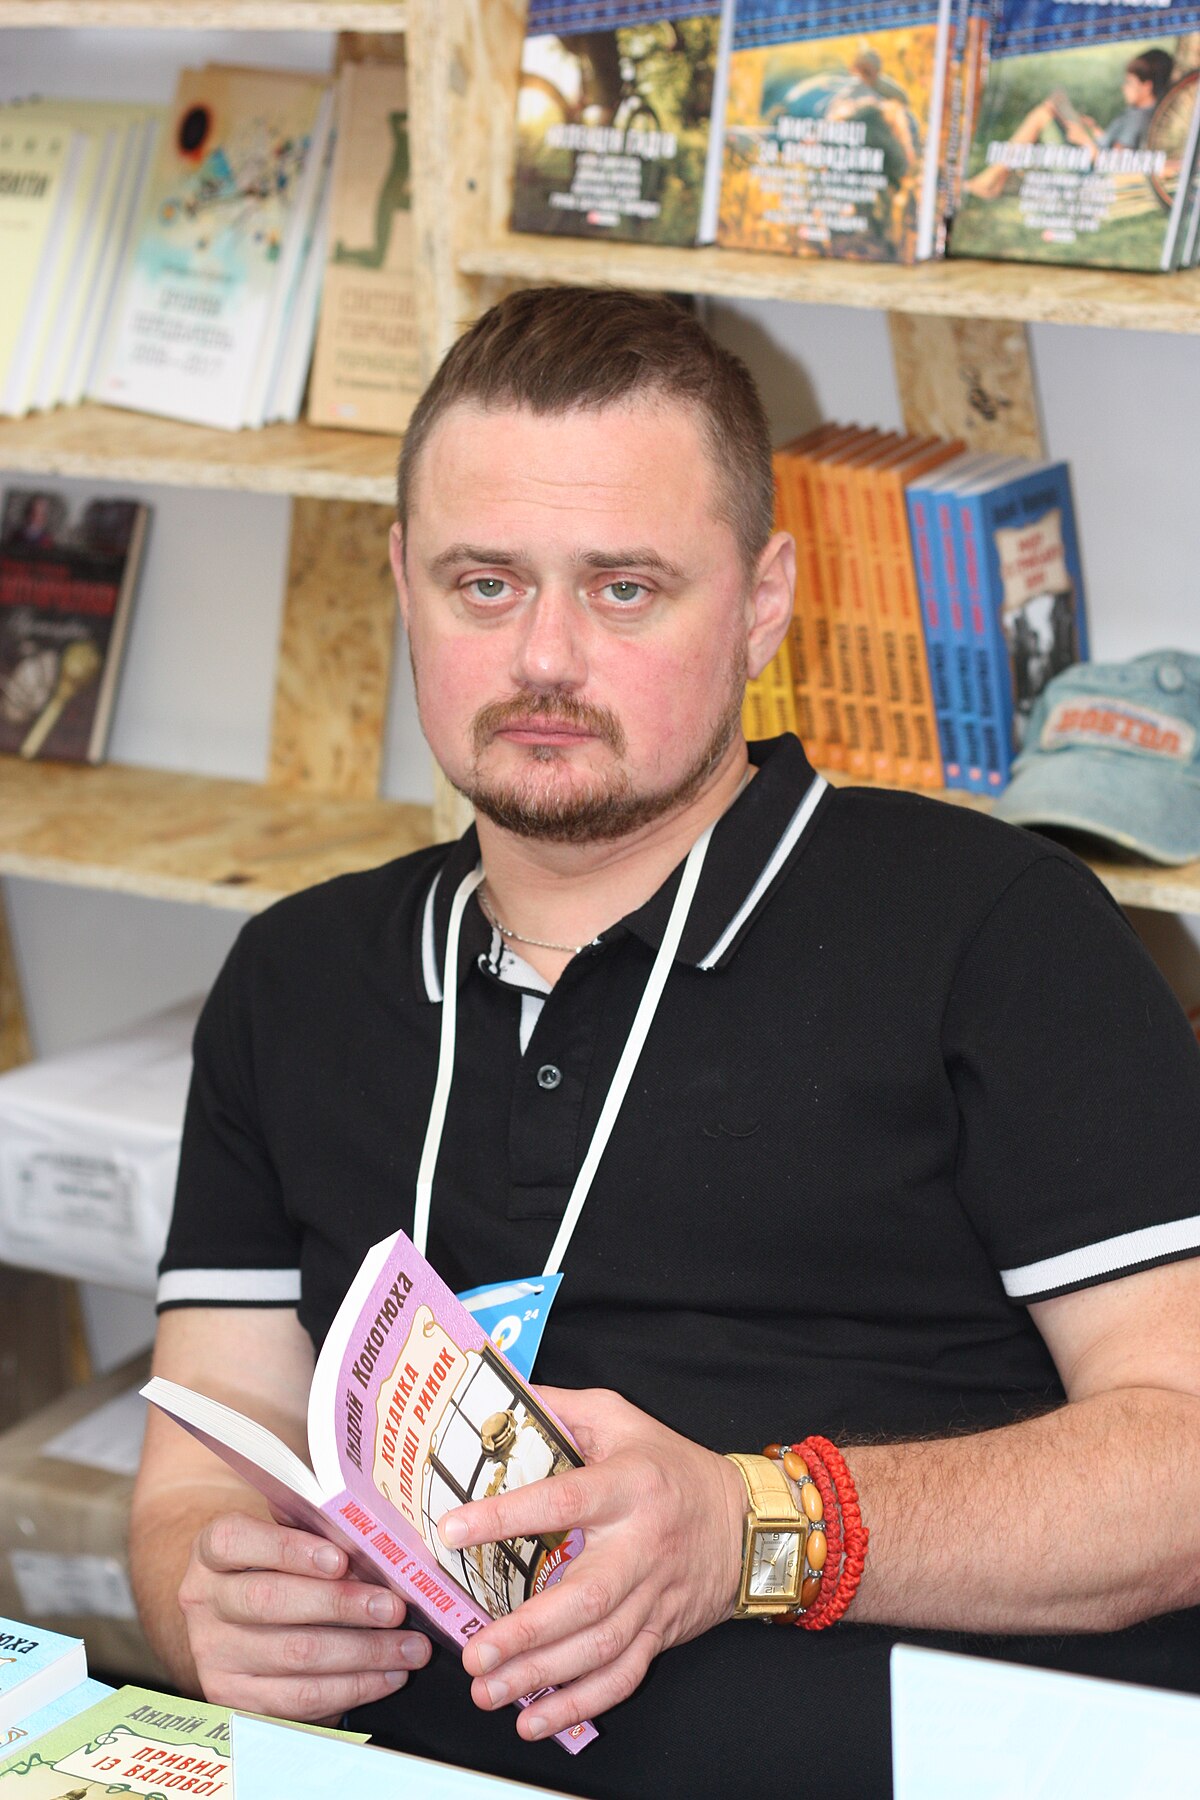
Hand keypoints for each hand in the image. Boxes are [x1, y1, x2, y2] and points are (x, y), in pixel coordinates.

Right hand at [177, 1512, 430, 1720]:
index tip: (340, 1559)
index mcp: (211, 1551)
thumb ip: (317, 1532)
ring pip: (292, 1656)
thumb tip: (376, 1541)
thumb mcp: (285, 1537)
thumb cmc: (277, 1565)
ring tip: (409, 1648)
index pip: (235, 1541)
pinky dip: (350, 1689)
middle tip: (393, 1608)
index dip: (288, 1549)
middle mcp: (203, 1601)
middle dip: (340, 1606)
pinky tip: (386, 1676)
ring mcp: (213, 1655)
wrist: (235, 1616)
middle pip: (270, 1602)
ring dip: (361, 1653)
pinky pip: (298, 1700)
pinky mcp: (233, 1700)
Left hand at [438, 1388, 745, 1740]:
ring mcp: (654, 1595)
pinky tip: (536, 1718)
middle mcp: (641, 1545)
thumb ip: (560, 1407)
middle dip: (527, 1631)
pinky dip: (580, 1702)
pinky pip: (623, 1675)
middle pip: (586, 1596)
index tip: (453, 1530)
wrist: (748, 1522)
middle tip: (474, 1653)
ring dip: (542, 1675)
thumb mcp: (620, 1417)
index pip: (560, 1501)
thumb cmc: (670, 1465)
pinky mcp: (661, 1631)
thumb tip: (498, 1400)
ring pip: (600, 1645)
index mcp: (627, 1485)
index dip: (506, 1517)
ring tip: (488, 1689)